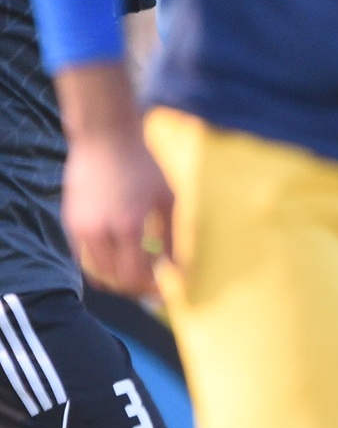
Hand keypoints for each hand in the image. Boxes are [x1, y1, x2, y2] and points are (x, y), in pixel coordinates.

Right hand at [57, 64, 172, 298]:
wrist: (105, 138)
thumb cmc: (143, 166)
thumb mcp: (167, 200)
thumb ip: (172, 237)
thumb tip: (177, 268)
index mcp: (129, 226)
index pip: (137, 276)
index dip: (152, 288)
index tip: (166, 288)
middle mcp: (100, 231)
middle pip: (115, 281)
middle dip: (136, 289)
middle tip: (153, 285)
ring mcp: (80, 228)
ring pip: (96, 273)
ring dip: (118, 280)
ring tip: (138, 272)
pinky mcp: (69, 222)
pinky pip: (83, 258)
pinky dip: (101, 265)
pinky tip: (120, 256)